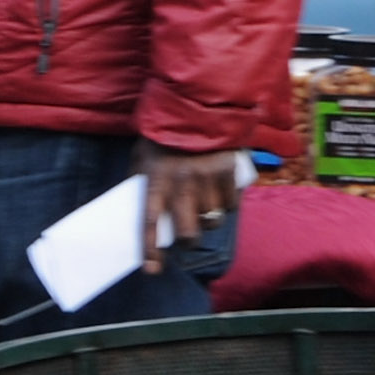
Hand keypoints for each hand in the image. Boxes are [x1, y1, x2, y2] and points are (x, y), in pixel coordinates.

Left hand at [141, 145, 248, 271]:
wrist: (198, 104)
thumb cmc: (165, 133)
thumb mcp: (144, 155)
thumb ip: (144, 182)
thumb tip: (146, 213)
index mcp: (156, 178)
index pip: (150, 222)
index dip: (150, 250)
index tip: (152, 270)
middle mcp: (182, 183)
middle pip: (188, 233)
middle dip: (188, 240)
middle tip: (186, 236)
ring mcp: (207, 179)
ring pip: (212, 221)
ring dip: (208, 220)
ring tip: (204, 208)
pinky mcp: (228, 173)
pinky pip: (230, 205)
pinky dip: (226, 205)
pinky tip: (220, 194)